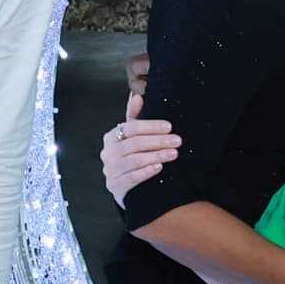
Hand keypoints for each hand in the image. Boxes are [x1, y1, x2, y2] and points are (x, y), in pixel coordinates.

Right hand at [100, 61, 181, 203]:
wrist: (127, 186)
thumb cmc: (132, 156)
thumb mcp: (133, 136)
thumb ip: (134, 116)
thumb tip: (138, 96)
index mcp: (111, 137)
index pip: (130, 128)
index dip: (150, 126)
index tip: (169, 126)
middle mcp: (108, 153)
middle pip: (133, 144)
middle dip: (157, 141)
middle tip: (177, 141)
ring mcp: (110, 171)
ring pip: (133, 161)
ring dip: (155, 156)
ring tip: (173, 154)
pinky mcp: (115, 187)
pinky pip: (131, 178)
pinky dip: (146, 172)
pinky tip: (159, 167)